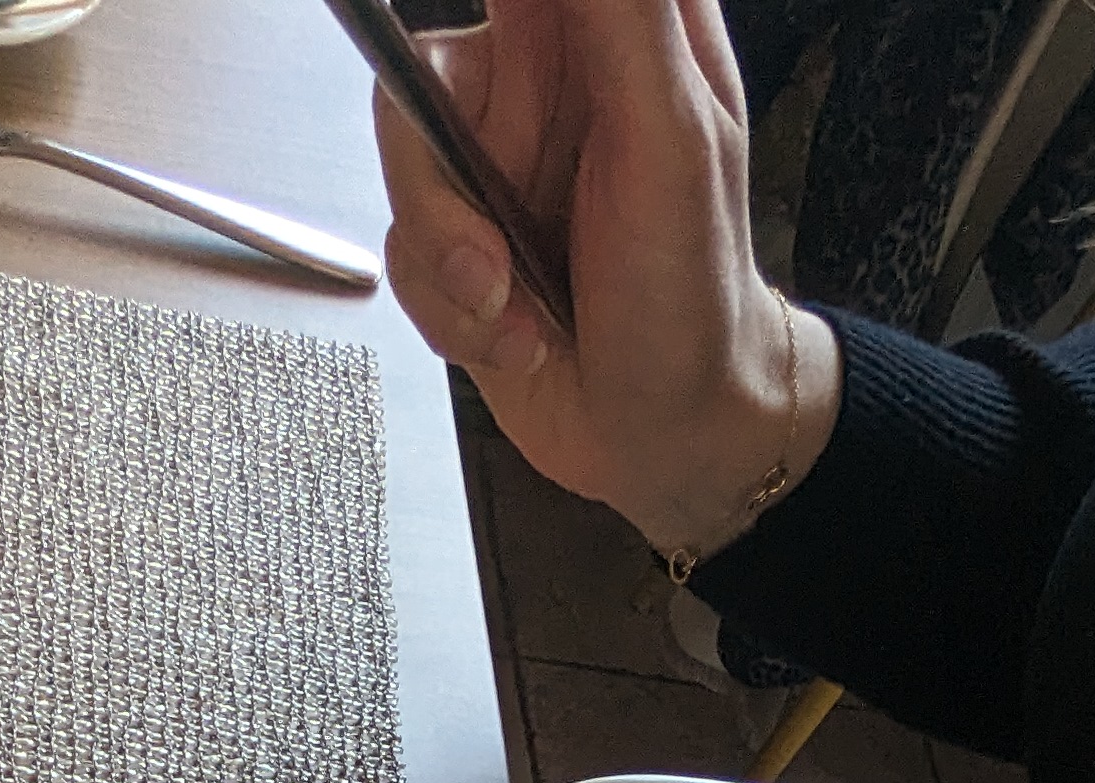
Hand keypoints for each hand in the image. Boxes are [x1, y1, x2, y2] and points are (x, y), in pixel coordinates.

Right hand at [374, 0, 838, 555]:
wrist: (669, 429)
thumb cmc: (692, 293)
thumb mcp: (673, 134)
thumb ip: (622, 14)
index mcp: (607, 32)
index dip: (487, 19)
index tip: (480, 98)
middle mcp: (541, 89)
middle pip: (421, 72)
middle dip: (437, 182)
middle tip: (488, 252)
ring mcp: (494, 168)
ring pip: (401, 170)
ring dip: (449, 262)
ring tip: (512, 304)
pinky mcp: (459, 243)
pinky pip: (402, 254)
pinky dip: (453, 311)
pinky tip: (518, 332)